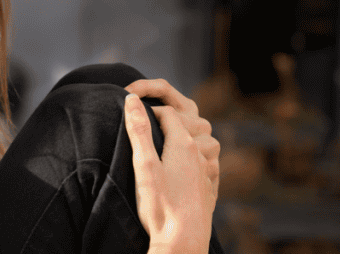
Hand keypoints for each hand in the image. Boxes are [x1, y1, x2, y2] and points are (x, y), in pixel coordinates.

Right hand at [124, 93, 214, 253]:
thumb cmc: (161, 206)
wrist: (183, 242)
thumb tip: (132, 99)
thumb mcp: (144, 165)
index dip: (148, 108)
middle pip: (188, 121)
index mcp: (183, 144)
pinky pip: (205, 162)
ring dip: (184, 136)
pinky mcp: (207, 187)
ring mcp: (206, 171)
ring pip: (201, 141)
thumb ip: (139, 130)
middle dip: (168, 117)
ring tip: (166, 142)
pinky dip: (193, 156)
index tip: (133, 114)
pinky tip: (181, 167)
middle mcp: (200, 154)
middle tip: (148, 121)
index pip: (166, 112)